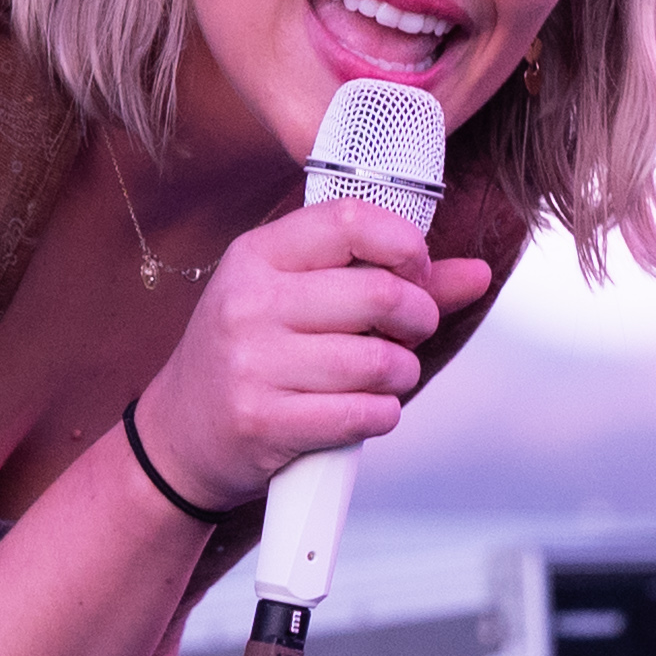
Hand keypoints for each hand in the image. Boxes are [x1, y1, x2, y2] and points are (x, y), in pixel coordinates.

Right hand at [129, 185, 490, 512]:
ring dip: (402, 374)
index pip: (349, 221)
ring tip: (386, 377)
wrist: (179, 434)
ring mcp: (252, 364)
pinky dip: (381, 415)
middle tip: (410, 333)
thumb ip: (387, 280)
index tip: (416, 270)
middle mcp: (249, 303)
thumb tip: (475, 273)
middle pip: (378, 293)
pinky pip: (361, 414)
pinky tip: (365, 411)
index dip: (404, 244)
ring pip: (377, 361)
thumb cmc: (252, 356)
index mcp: (257, 256)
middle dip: (417, 317)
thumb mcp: (298, 300)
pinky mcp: (263, 422)